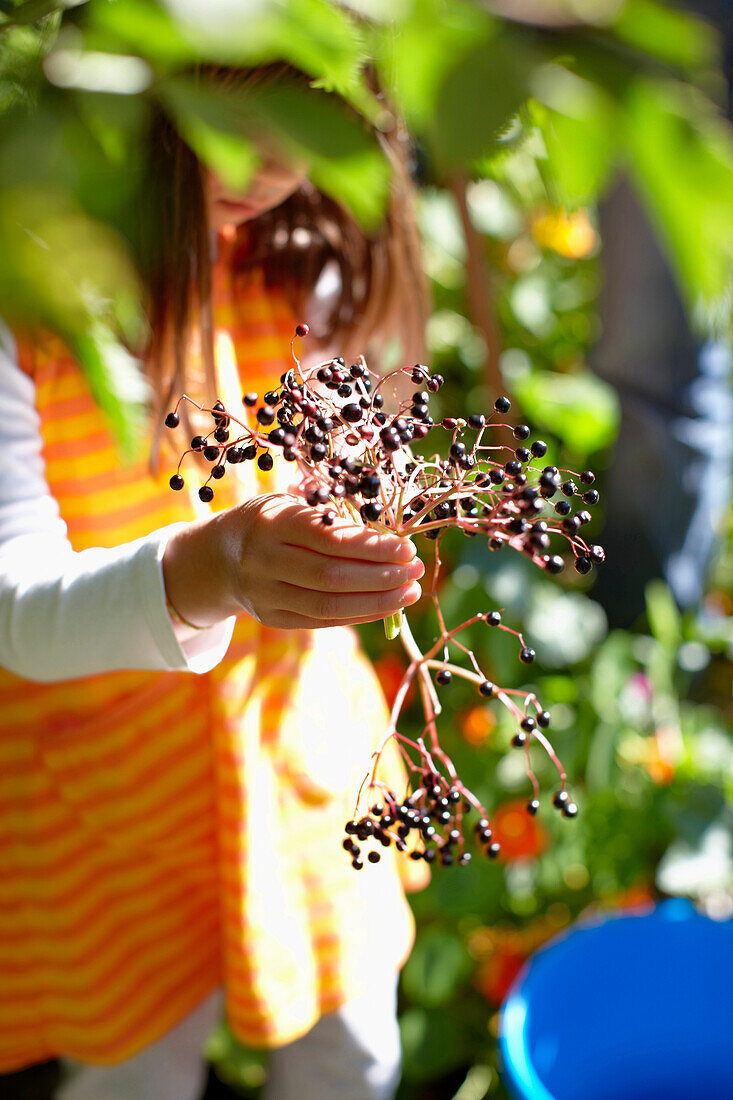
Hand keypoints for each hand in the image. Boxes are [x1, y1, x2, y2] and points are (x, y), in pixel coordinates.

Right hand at [162, 493, 423, 630]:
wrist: (221, 555)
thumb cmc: (273, 522)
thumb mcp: (294, 505)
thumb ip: (334, 518)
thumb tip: (392, 538)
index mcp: (272, 523)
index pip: (329, 539)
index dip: (372, 547)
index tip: (407, 547)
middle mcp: (264, 561)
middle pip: (331, 576)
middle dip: (381, 576)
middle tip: (417, 571)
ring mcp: (265, 594)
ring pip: (329, 605)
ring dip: (377, 601)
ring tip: (410, 592)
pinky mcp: (273, 618)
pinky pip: (323, 620)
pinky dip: (360, 614)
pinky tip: (388, 605)